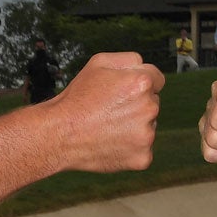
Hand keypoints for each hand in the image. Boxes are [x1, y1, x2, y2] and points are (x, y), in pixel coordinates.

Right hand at [48, 52, 163, 171]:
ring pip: (148, 126)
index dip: (138, 84)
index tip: (124, 92)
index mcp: (142, 83)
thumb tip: (145, 66)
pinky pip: (143, 149)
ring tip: (107, 127)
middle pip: (153, 103)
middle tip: (109, 110)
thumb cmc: (77, 98)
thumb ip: (129, 59)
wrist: (59, 134)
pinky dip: (130, 147)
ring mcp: (147, 135)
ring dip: (134, 126)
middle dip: (137, 105)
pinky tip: (110, 142)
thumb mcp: (98, 63)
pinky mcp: (143, 157)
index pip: (157, 80)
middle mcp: (149, 108)